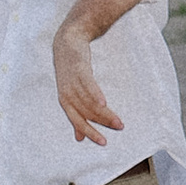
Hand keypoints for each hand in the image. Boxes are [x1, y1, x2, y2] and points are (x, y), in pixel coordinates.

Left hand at [53, 30, 125, 147]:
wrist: (67, 43)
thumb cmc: (70, 71)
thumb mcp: (71, 93)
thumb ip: (77, 113)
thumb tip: (78, 138)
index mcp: (65, 101)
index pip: (78, 121)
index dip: (90, 132)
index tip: (104, 142)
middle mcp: (67, 94)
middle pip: (87, 112)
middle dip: (104, 122)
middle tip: (120, 127)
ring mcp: (73, 82)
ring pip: (90, 102)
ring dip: (105, 112)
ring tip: (119, 120)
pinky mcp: (79, 69)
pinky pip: (88, 85)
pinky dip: (96, 95)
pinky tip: (104, 103)